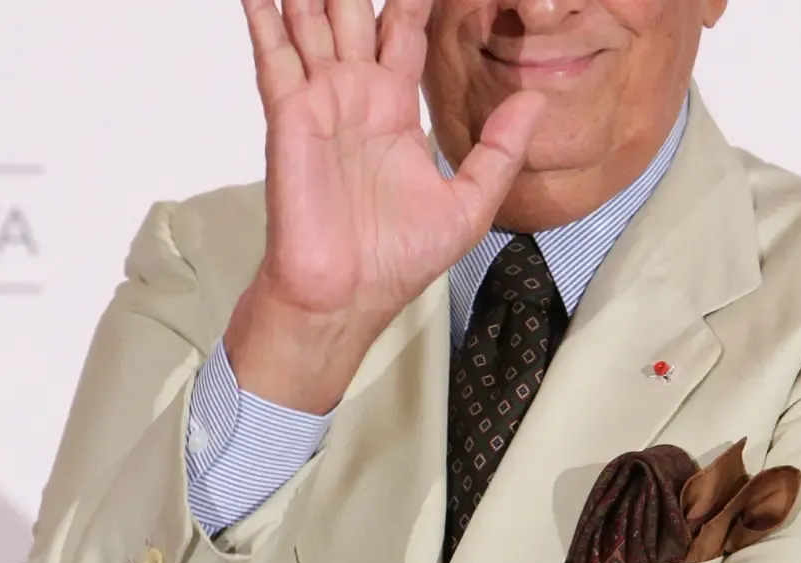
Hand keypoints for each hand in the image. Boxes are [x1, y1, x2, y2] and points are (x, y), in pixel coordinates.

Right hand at [225, 0, 545, 412]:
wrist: (343, 296)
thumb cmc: (397, 259)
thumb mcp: (469, 204)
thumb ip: (499, 150)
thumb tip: (535, 101)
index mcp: (396, 111)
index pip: (406, 34)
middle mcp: (356, 96)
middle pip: (355, 15)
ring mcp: (320, 101)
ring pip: (313, 23)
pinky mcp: (289, 114)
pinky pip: (274, 54)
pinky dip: (265, 17)